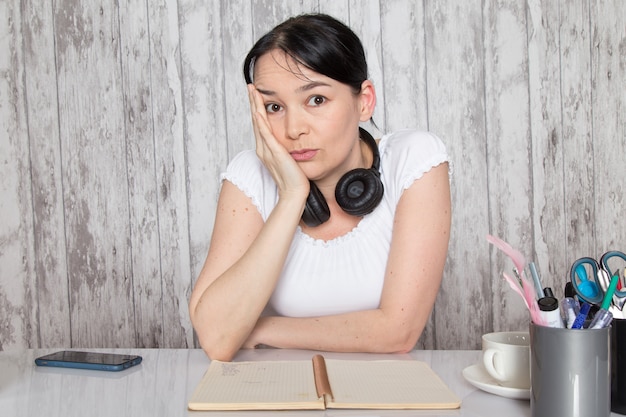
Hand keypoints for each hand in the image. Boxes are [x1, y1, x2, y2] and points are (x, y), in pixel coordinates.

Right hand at [247, 84, 309, 199]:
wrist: (295, 193)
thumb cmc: (295, 179)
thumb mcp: (290, 159)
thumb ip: (287, 149)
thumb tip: (294, 140)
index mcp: (267, 149)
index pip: (261, 124)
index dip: (258, 108)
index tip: (257, 94)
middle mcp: (263, 148)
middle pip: (256, 120)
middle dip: (254, 102)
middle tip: (251, 86)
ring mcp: (267, 150)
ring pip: (259, 123)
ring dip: (255, 106)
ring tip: (253, 91)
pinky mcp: (274, 153)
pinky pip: (266, 134)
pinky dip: (262, 122)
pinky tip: (259, 111)